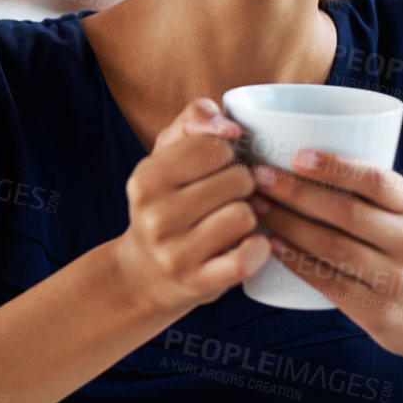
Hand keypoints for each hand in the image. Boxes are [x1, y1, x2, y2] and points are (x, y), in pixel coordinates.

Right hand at [111, 97, 273, 315]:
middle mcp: (155, 216)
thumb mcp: (165, 157)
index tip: (216, 168)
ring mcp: (175, 253)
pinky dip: (258, 249)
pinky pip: (248, 257)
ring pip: (244, 215)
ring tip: (233, 221)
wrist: (143, 274)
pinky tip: (250, 245)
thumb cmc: (165, 205)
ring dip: (249, 216)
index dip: (226, 153)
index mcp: (146, 179)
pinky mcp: (198, 283)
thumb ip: (193, 120)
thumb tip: (229, 124)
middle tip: (228, 197)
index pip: (212, 146)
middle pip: (236, 180)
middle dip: (242, 185)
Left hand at [249, 149, 402, 363]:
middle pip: (346, 212)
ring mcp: (396, 279)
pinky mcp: (378, 311)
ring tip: (257, 208)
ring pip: (332, 247)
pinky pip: (330, 282)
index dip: (335, 166)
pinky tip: (273, 247)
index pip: (376, 181)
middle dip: (295, 192)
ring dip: (288, 225)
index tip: (296, 155)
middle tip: (257, 178)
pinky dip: (298, 262)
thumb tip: (297, 158)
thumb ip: (368, 193)